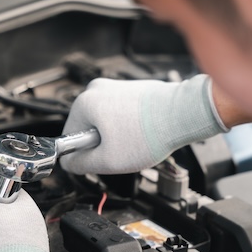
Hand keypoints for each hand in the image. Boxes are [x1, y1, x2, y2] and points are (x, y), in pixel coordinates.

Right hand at [59, 75, 228, 174]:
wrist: (183, 114)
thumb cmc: (149, 134)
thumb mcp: (107, 160)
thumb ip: (80, 164)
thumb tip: (68, 164)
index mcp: (84, 103)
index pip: (68, 137)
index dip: (83, 154)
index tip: (101, 158)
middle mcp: (97, 89)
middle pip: (88, 128)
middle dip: (102, 143)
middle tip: (121, 151)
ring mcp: (115, 87)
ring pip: (106, 122)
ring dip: (117, 136)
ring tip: (136, 141)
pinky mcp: (131, 89)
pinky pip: (121, 114)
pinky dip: (130, 126)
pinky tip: (143, 132)